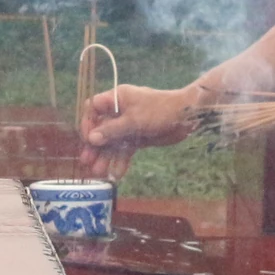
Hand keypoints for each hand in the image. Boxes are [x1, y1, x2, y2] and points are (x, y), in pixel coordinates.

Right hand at [78, 83, 200, 176]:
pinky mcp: (138, 137)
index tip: (87, 140)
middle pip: (101, 129)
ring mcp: (129, 125)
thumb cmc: (159, 111)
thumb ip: (112, 130)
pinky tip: (117, 174)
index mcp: (117, 99)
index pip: (94, 108)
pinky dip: (122, 160)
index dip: (88, 123)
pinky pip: (125, 149)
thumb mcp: (134, 120)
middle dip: (95, 147)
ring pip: (113, 142)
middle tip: (89, 164)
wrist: (187, 116)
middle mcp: (120, 111)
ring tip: (100, 173)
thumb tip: (91, 138)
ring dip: (107, 157)